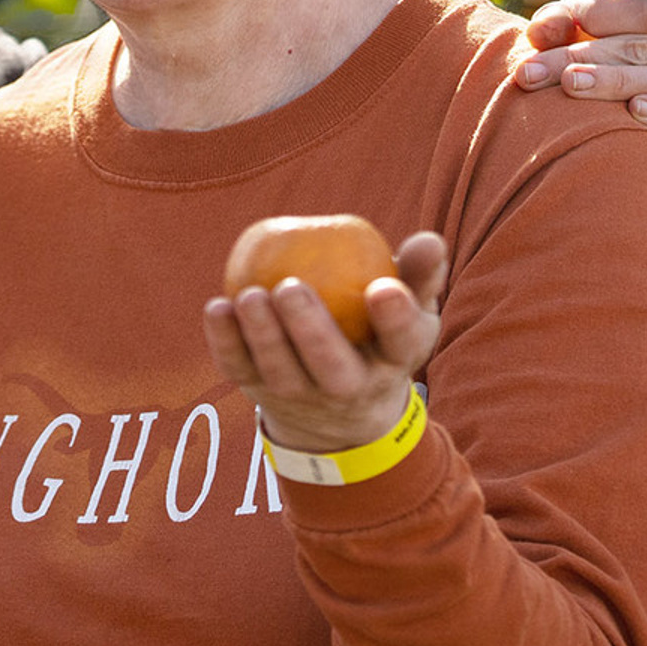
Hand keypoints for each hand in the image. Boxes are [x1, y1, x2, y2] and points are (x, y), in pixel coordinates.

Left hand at [203, 232, 447, 457]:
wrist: (339, 404)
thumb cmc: (377, 334)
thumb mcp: (409, 308)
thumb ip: (418, 274)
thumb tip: (429, 240)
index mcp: (394, 361)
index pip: (402, 343)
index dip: (395, 319)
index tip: (384, 288)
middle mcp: (349, 388)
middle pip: (332, 368)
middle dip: (311, 332)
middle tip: (291, 287)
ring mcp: (301, 395)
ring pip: (281, 372)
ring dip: (263, 336)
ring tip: (250, 295)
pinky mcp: (259, 391)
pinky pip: (239, 367)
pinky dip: (225, 341)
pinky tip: (217, 307)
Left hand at [516, 0, 646, 149]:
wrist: (622, 75)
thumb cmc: (598, 34)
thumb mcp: (578, 18)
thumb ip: (559, 18)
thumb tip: (539, 31)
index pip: (646, 6)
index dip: (603, 15)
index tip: (567, 24)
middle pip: (636, 47)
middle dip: (576, 57)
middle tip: (531, 72)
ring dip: (608, 83)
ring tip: (570, 85)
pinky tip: (635, 111)